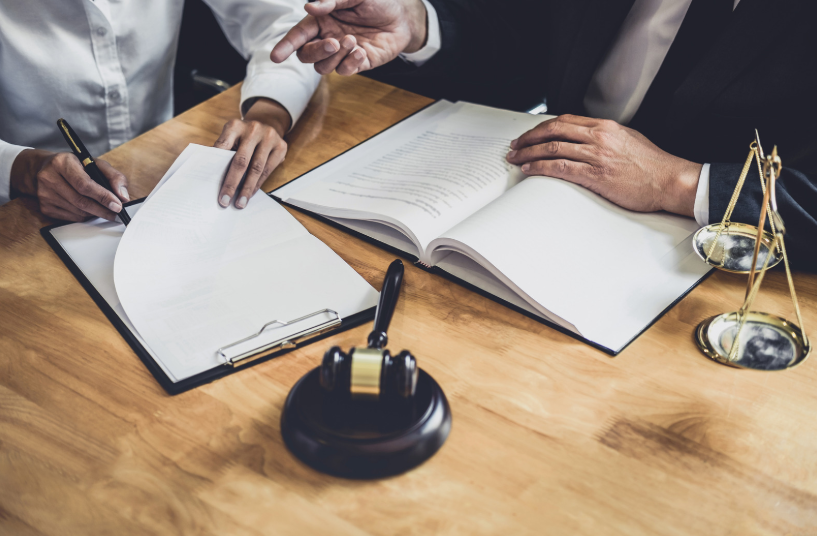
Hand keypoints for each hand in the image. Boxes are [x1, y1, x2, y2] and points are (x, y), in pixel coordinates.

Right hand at [10, 149, 128, 221]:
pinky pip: (72, 218)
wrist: (44, 169)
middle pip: (81, 201)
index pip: (84, 184)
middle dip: (103, 209)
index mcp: (62, 163)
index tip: (117, 205)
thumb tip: (123, 197)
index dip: (103, 197)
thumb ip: (113, 176)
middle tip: (116, 213)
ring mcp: (44, 194)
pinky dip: (85, 216)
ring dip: (95, 213)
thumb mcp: (95, 163)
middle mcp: (49, 178)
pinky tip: (89, 209)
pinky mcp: (44, 207)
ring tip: (104, 209)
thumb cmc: (75, 165)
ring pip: (78, 212)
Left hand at [213, 98, 290, 208]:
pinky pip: (268, 170)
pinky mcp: (281, 146)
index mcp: (235, 126)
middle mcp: (253, 129)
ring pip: (257, 168)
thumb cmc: (243, 137)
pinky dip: (258, 184)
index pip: (223, 148)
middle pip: (241, 161)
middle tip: (225, 201)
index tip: (210, 185)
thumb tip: (212, 177)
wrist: (267, 124)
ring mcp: (269, 137)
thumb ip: (223, 152)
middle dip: (232, 184)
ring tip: (240, 202)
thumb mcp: (231, 138)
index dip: (216, 167)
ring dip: (247, 189)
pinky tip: (251, 193)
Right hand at [270, 0, 427, 75]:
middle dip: (317, 51)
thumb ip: (333, 1)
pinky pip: (344, 71)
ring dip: (336, 56)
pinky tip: (361, 50)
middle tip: (334, 42)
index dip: (285, 46)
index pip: (298, 35)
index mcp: (321, 21)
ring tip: (353, 40)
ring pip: (323, 67)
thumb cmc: (376, 2)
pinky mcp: (357, 64)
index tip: (276, 57)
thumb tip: (310, 7)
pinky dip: (350, 63)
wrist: (401, 16)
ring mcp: (341, 53)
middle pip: (307, 55)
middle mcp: (327, 38)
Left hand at [505, 115, 701, 216]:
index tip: (530, 134)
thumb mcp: (628, 139)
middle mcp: (598, 137)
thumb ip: (605, 138)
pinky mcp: (595, 175)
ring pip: (552, 148)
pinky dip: (541, 168)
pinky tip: (531, 170)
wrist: (669, 180)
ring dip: (529, 154)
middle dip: (529, 138)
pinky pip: (560, 168)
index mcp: (605, 127)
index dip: (542, 127)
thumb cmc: (652, 164)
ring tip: (516, 159)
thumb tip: (585, 140)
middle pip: (553, 131)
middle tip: (516, 146)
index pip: (565, 120)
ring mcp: (595, 155)